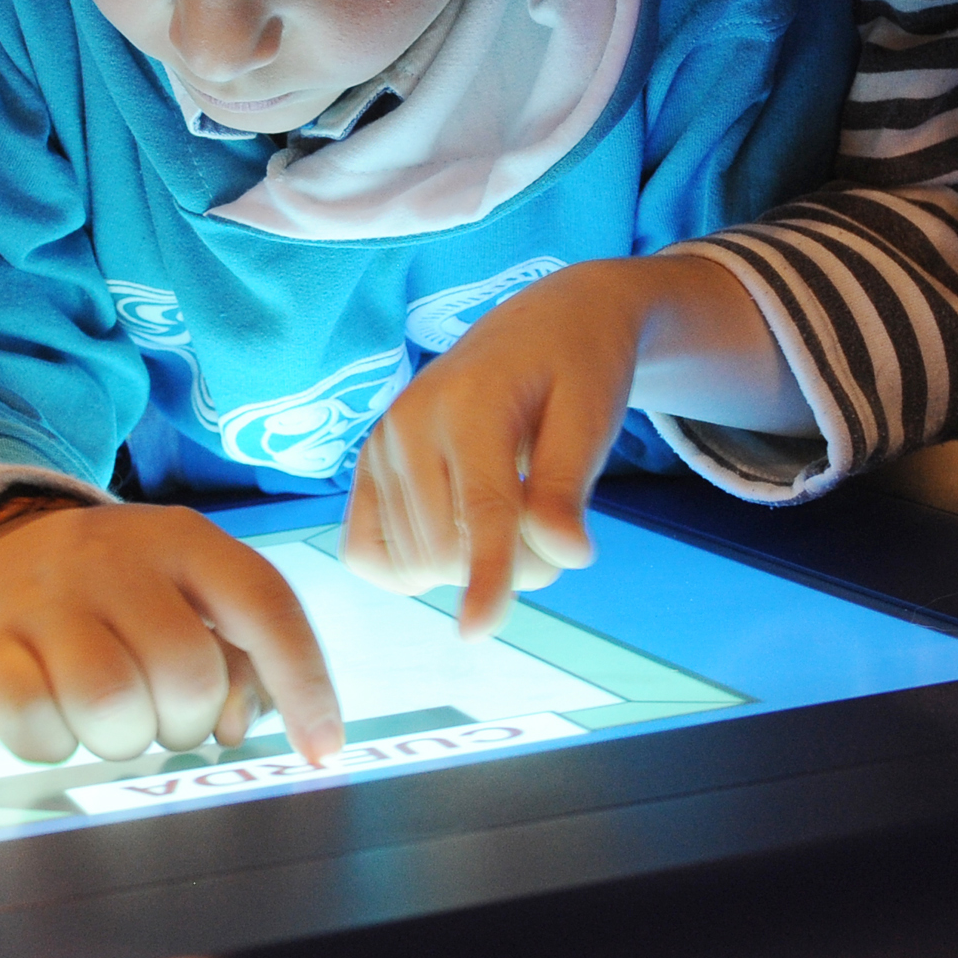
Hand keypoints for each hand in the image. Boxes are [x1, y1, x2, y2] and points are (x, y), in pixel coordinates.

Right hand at [0, 503, 345, 767]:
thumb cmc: (113, 596)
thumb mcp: (181, 592)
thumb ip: (233, 653)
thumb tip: (237, 725)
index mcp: (183, 540)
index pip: (264, 605)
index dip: (304, 682)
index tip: (323, 749)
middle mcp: (115, 558)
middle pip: (186, 673)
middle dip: (186, 722)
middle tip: (160, 715)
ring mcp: (45, 600)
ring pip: (112, 704)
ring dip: (122, 738)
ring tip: (109, 717)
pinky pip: (36, 727)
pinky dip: (54, 744)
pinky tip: (52, 718)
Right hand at [344, 254, 801, 637]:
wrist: (543, 325)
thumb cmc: (577, 369)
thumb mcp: (592, 417)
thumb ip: (569, 486)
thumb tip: (565, 555)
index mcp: (470, 403)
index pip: (480, 510)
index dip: (487, 575)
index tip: (476, 632)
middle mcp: (409, 422)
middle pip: (449, 552)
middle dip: (509, 566)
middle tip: (549, 525)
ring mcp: (380, 443)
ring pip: (416, 562)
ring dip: (470, 566)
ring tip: (509, 512)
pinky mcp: (368, 464)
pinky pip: (365, 553)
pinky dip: (411, 566)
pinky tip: (457, 533)